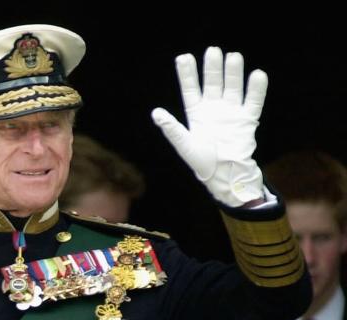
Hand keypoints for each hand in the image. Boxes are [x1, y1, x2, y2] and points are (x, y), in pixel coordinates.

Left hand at [152, 47, 267, 206]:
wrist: (224, 175)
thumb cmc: (201, 161)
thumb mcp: (184, 145)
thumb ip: (171, 129)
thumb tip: (156, 113)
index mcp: (196, 113)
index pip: (190, 89)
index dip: (187, 74)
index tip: (184, 57)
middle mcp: (214, 108)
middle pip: (213, 83)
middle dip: (212, 68)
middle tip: (213, 51)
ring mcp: (231, 112)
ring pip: (232, 88)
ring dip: (233, 73)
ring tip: (233, 57)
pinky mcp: (247, 119)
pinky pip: (253, 101)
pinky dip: (256, 89)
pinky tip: (257, 75)